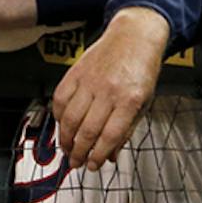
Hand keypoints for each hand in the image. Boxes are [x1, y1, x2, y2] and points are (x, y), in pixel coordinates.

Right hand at [53, 7, 170, 169]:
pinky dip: (57, 116)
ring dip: (65, 139)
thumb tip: (111, 155)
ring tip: (66, 149)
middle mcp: (108, 91)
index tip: (92, 165)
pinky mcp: (75, 73)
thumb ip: (126, 130)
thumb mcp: (144, 102)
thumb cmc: (141, 69)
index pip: (109, 136)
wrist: (134, 36)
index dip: (98, 155)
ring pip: (69, 118)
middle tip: (75, 162)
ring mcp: (89, 81)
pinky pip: (60, 99)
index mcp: (129, 100)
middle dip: (78, 152)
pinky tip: (61, 125)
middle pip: (87, 131)